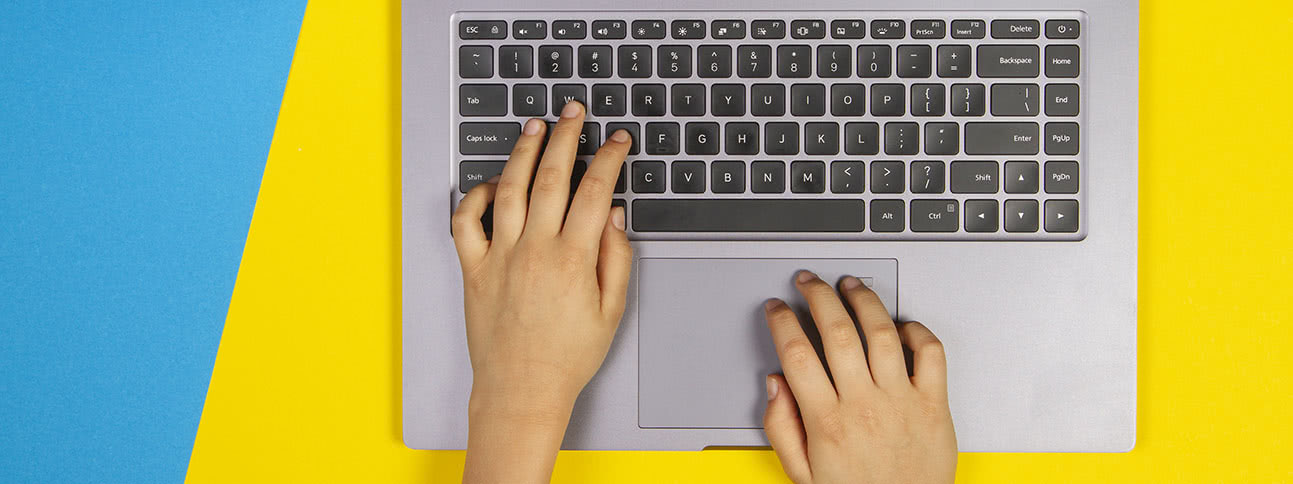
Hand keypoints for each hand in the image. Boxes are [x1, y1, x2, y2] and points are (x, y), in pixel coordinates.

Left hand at [452, 101, 631, 483]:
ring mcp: (500, 257)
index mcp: (573, 259)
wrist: (521, 391)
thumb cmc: (567, 357)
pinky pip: (466, 222)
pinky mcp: (473, 269)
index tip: (616, 140)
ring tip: (534, 128)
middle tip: (573, 111)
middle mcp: (535, 250)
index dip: (608, 158)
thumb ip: (616, 257)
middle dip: (565, 137)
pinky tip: (489, 183)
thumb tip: (613, 215)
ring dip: (522, 152)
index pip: (594, 191)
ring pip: (508, 188)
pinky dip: (474, 196)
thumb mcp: (611, 311)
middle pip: (551, 177)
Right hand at [763, 271, 956, 483]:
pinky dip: (917, 330)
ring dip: (863, 300)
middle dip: (818, 296)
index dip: (782, 322)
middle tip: (809, 282)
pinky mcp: (934, 403)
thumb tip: (776, 386)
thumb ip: (783, 428)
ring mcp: (901, 401)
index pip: (797, 354)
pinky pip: (930, 353)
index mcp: (828, 421)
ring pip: (880, 332)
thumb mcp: (803, 474)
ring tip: (851, 286)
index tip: (777, 309)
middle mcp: (864, 405)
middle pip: (836, 331)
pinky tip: (900, 324)